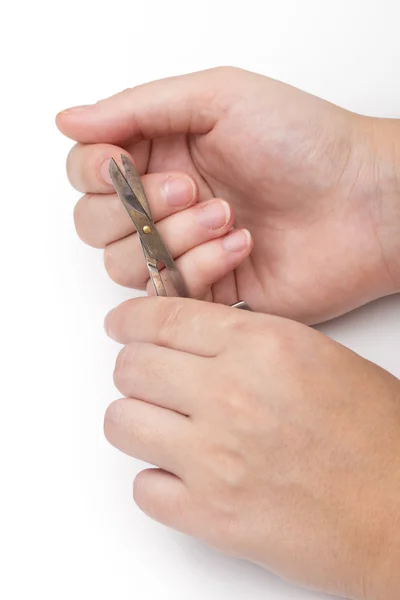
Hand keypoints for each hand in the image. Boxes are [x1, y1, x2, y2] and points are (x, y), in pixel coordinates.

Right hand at [56, 67, 399, 323]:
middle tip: (190, 188)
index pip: (88, 172)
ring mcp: (183, 249)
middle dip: (135, 208)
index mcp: (161, 154)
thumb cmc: (302, 141)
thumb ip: (137, 109)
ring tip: (227, 216)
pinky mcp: (206, 289)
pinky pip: (167, 294)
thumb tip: (68, 121)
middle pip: (94, 224)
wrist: (360, 202)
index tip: (120, 164)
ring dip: (172, 238)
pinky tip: (243, 244)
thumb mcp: (218, 98)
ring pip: (124, 264)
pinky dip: (200, 268)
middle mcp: (165, 204)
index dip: (93, 173)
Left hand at [103, 298, 399, 599]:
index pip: (161, 317)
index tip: (120, 327)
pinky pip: (143, 487)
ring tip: (165, 426)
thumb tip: (191, 340)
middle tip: (149, 379)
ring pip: (122, 422)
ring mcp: (215, 457)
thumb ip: (247, 341)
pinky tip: (185, 473)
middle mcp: (230, 394)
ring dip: (137, 420)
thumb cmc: (375, 434)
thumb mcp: (314, 356)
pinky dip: (157, 478)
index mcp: (261, 346)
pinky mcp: (210, 515)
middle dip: (133, 369)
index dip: (130, 320)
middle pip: (131, 366)